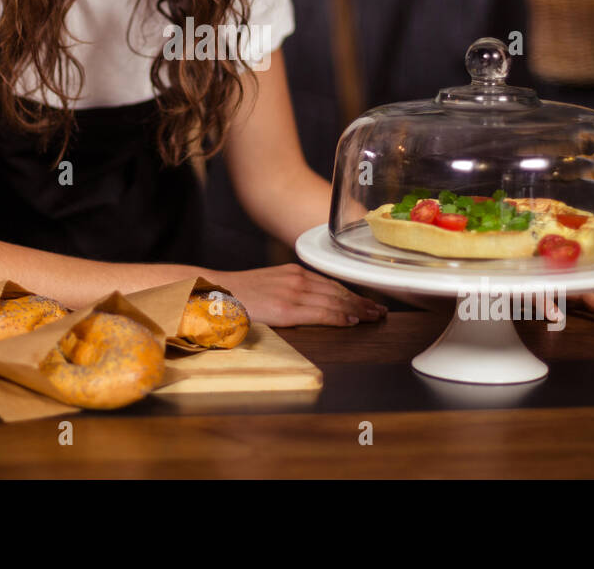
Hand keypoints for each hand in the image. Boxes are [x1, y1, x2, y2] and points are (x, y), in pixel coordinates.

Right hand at [217, 263, 385, 327]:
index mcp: (293, 273)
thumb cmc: (239, 295)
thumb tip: (310, 304)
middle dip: (362, 301)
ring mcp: (292, 292)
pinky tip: (352, 321)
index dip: (353, 293)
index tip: (369, 301)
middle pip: (338, 290)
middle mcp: (296, 278)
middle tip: (380, 311)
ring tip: (374, 317)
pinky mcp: (286, 308)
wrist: (213, 293)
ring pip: (334, 301)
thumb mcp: (269, 286)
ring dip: (358, 309)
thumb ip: (290, 292)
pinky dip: (339, 316)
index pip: (331, 283)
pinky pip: (320, 312)